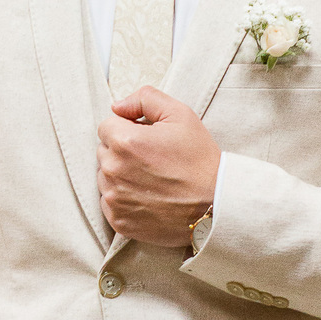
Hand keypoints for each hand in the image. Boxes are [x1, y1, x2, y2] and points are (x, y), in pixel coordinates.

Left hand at [97, 85, 219, 245]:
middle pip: (104, 152)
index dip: (128, 130)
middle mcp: (113, 170)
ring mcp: (114, 199)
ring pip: (105, 178)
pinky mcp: (118, 221)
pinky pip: (109, 203)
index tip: (148, 141)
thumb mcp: (180, 114)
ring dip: (121, 176)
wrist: (216, 204)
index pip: (107, 127)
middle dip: (123, 152)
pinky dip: (124, 199)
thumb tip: (117, 106)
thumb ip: (144, 98)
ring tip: (152, 180)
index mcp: (125, 142)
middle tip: (153, 160)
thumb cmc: (199, 159)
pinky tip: (148, 197)